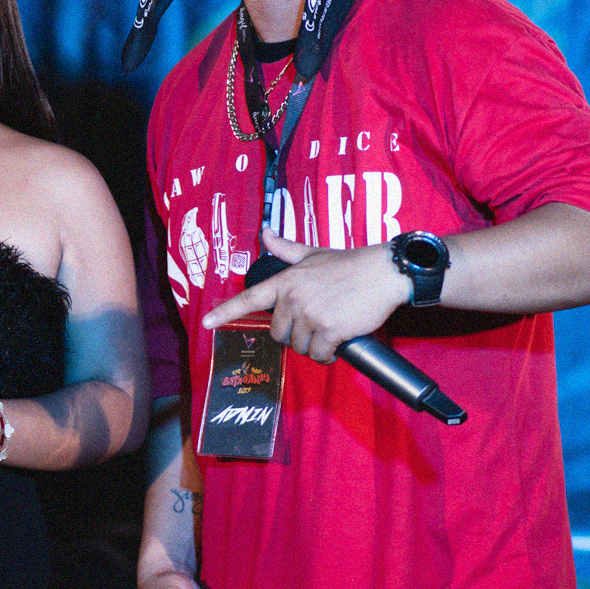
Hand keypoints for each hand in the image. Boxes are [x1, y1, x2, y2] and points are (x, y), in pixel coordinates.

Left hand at [200, 228, 408, 362]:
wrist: (382, 272)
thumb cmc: (348, 264)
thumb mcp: (312, 253)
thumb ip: (285, 248)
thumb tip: (265, 233)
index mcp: (286, 281)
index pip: (250, 299)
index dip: (226, 312)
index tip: (207, 322)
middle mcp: (293, 299)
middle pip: (278, 334)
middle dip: (295, 335)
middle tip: (314, 324)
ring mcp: (311, 315)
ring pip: (299, 347)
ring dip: (313, 346)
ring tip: (329, 331)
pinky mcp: (330, 330)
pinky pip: (319, 355)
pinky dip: (327, 356)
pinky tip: (336, 346)